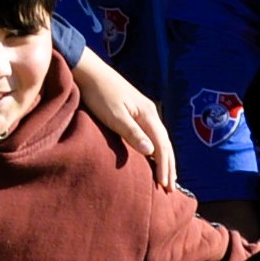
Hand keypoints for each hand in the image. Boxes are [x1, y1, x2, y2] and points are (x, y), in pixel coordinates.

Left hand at [71, 44, 176, 189]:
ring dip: (164, 159)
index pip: (161, 146)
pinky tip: (152, 156)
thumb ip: (132, 133)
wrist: (89, 72)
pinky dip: (155, 149)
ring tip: (166, 176)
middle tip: (170, 188)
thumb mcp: (115, 116)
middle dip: (168, 166)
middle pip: (165, 144)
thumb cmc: (99, 94)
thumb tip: (152, 152)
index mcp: (148, 115)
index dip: (164, 167)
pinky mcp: (135, 111)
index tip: (164, 185)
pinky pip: (152, 134)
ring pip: (160, 139)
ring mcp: (144, 111)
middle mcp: (150, 113)